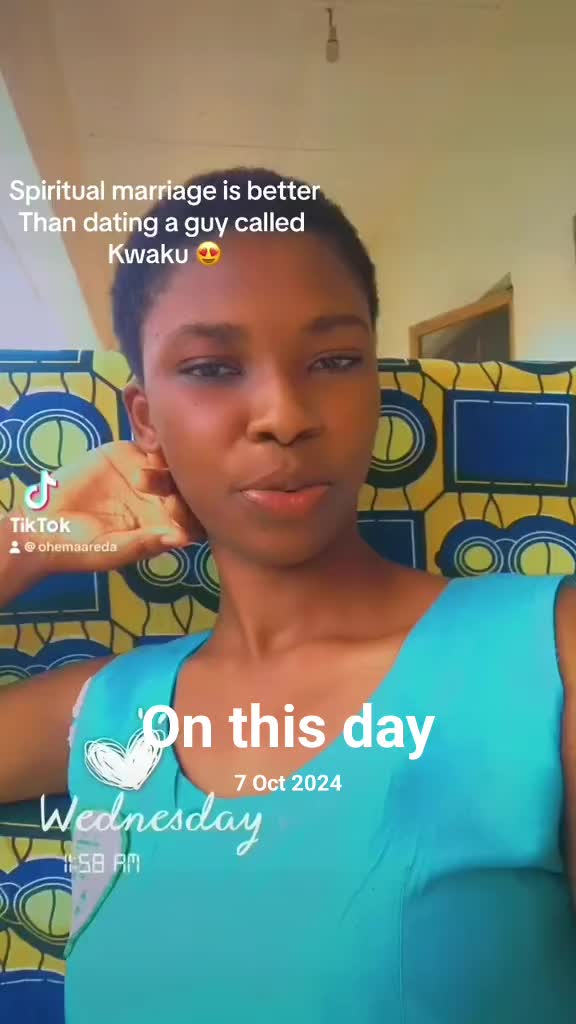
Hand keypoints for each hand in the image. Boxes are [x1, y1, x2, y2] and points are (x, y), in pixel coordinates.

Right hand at [13, 441, 205, 574]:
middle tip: (148, 485)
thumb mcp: (112, 551)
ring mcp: (146, 474)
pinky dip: (149, 434)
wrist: (43, 527)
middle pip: (186, 483)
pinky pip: (146, 440)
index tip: (172, 506)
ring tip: (142, 466)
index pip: (193, 514)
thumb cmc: (80, 550)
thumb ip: (145, 544)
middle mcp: (161, 499)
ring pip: (170, 459)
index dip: (190, 509)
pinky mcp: (127, 453)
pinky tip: (141, 436)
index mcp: (165, 525)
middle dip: (176, 481)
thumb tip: (182, 540)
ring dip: (163, 458)